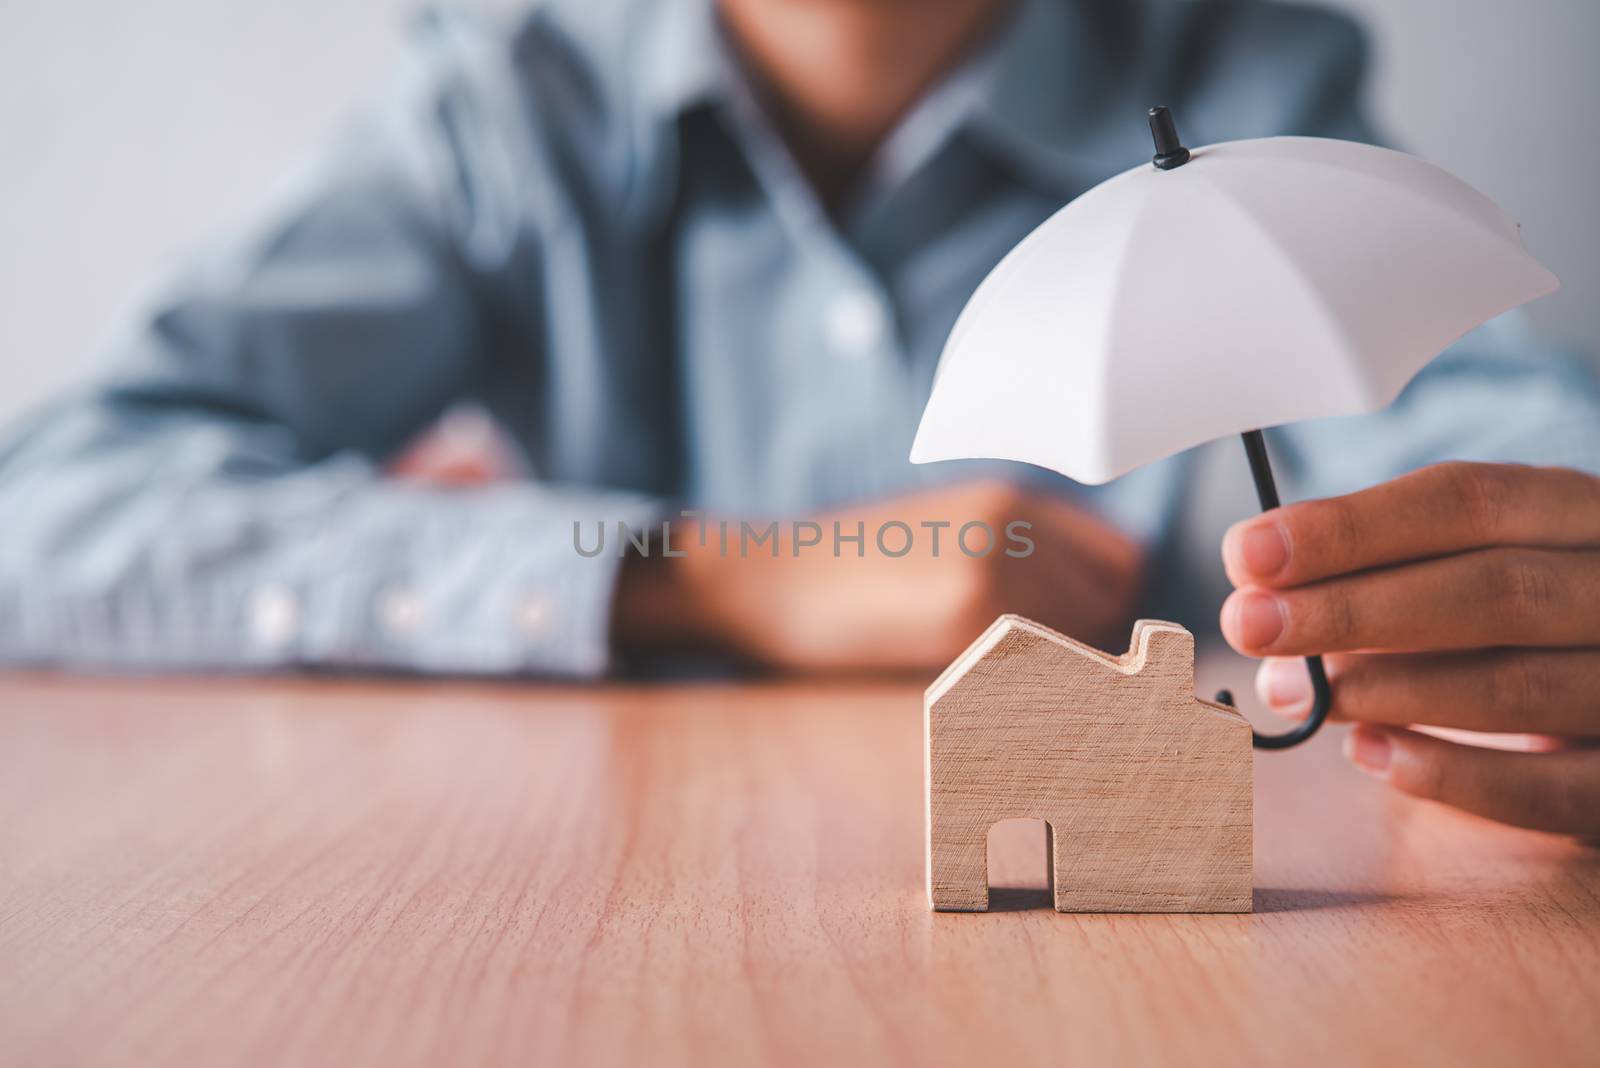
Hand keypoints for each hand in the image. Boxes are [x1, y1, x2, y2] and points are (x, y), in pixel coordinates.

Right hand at [616, 481, 1142, 673]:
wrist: (766, 576)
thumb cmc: (847, 566)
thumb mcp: (943, 528)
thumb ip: (1016, 550)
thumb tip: (1085, 608)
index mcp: (1011, 497)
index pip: (1122, 559)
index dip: (1103, 604)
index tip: (1067, 634)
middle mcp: (1012, 521)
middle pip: (1110, 604)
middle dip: (1083, 643)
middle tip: (1027, 670)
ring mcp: (992, 565)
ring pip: (1080, 640)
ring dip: (1055, 671)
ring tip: (993, 679)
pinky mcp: (963, 615)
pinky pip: (1036, 665)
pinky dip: (1023, 687)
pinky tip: (969, 684)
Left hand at [1220, 461, 1599, 835]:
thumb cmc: (1517, 617)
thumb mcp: (1466, 561)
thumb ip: (1373, 571)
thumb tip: (1258, 601)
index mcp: (1576, 511)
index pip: (1465, 501)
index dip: (1349, 528)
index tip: (1247, 553)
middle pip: (1492, 590)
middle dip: (1352, 610)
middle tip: (1248, 626)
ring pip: (1516, 687)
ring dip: (1386, 692)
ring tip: (1296, 694)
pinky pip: (1551, 787)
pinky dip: (1453, 775)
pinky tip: (1370, 753)